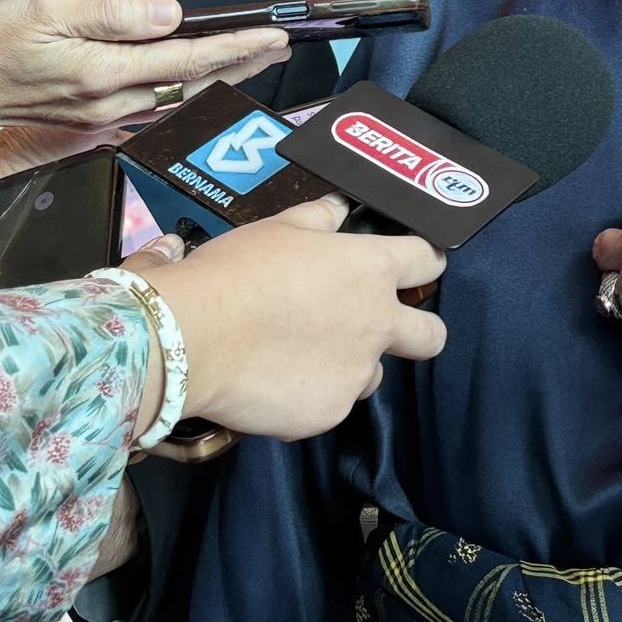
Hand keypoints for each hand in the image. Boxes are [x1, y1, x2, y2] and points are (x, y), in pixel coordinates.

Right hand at [0, 0, 291, 135]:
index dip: (234, 47)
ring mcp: (104, 116)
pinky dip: (186, 91)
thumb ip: (113, 14)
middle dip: (240, 64)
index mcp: (103, 73)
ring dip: (218, 78)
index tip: (269, 36)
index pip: (187, 58)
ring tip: (252, 59)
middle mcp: (111, 102)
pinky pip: (154, 106)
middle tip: (278, 47)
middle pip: (193, 83)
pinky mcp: (95, 120)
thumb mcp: (48, 11)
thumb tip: (168, 13)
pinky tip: (199, 80)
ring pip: (177, 98)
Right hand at [147, 195, 447, 440]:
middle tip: (381, 327)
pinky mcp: (328, 413)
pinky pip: (329, 403)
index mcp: (372, 270)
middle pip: (431, 335)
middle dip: (419, 332)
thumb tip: (340, 208)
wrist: (189, 338)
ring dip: (350, 365)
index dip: (423, 261)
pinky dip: (309, 395)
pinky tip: (274, 381)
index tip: (412, 266)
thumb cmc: (234, 273)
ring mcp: (356, 374)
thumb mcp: (278, 229)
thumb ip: (319, 218)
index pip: (428, 261)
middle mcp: (378, 324)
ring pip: (371, 374)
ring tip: (299, 355)